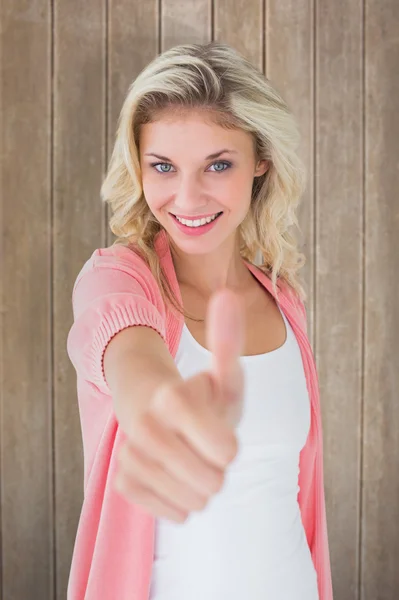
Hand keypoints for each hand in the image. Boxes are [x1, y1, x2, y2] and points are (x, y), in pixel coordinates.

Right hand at [114, 288, 244, 522]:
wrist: (159, 415)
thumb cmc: (201, 397)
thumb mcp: (223, 374)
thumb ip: (228, 340)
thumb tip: (227, 293)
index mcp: (172, 397)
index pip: (226, 451)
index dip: (229, 446)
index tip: (220, 432)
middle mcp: (144, 427)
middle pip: (213, 482)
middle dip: (217, 468)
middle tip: (203, 445)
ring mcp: (129, 456)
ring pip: (195, 501)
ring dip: (200, 484)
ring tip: (189, 457)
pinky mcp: (123, 482)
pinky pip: (173, 512)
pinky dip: (181, 499)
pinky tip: (173, 475)